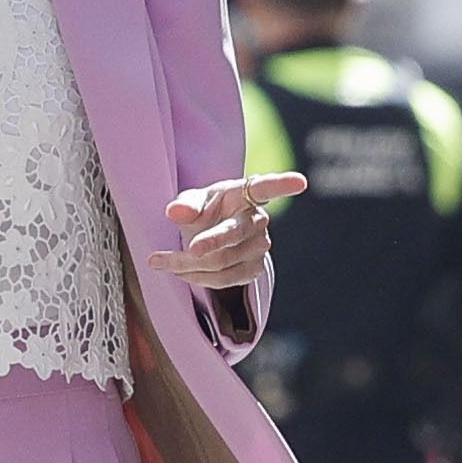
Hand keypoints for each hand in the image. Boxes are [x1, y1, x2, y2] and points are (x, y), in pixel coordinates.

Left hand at [157, 172, 303, 289]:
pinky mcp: (254, 270)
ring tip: (161, 261)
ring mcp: (259, 247)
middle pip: (233, 234)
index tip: (300, 182)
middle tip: (182, 251)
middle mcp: (258, 220)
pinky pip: (223, 280)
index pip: (266, 187)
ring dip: (187, 265)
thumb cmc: (204, 212)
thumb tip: (175, 211)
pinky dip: (196, 278)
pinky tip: (180, 272)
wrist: (210, 237)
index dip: (283, 184)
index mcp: (246, 193)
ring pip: (222, 262)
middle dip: (208, 243)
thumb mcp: (192, 202)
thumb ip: (185, 205)